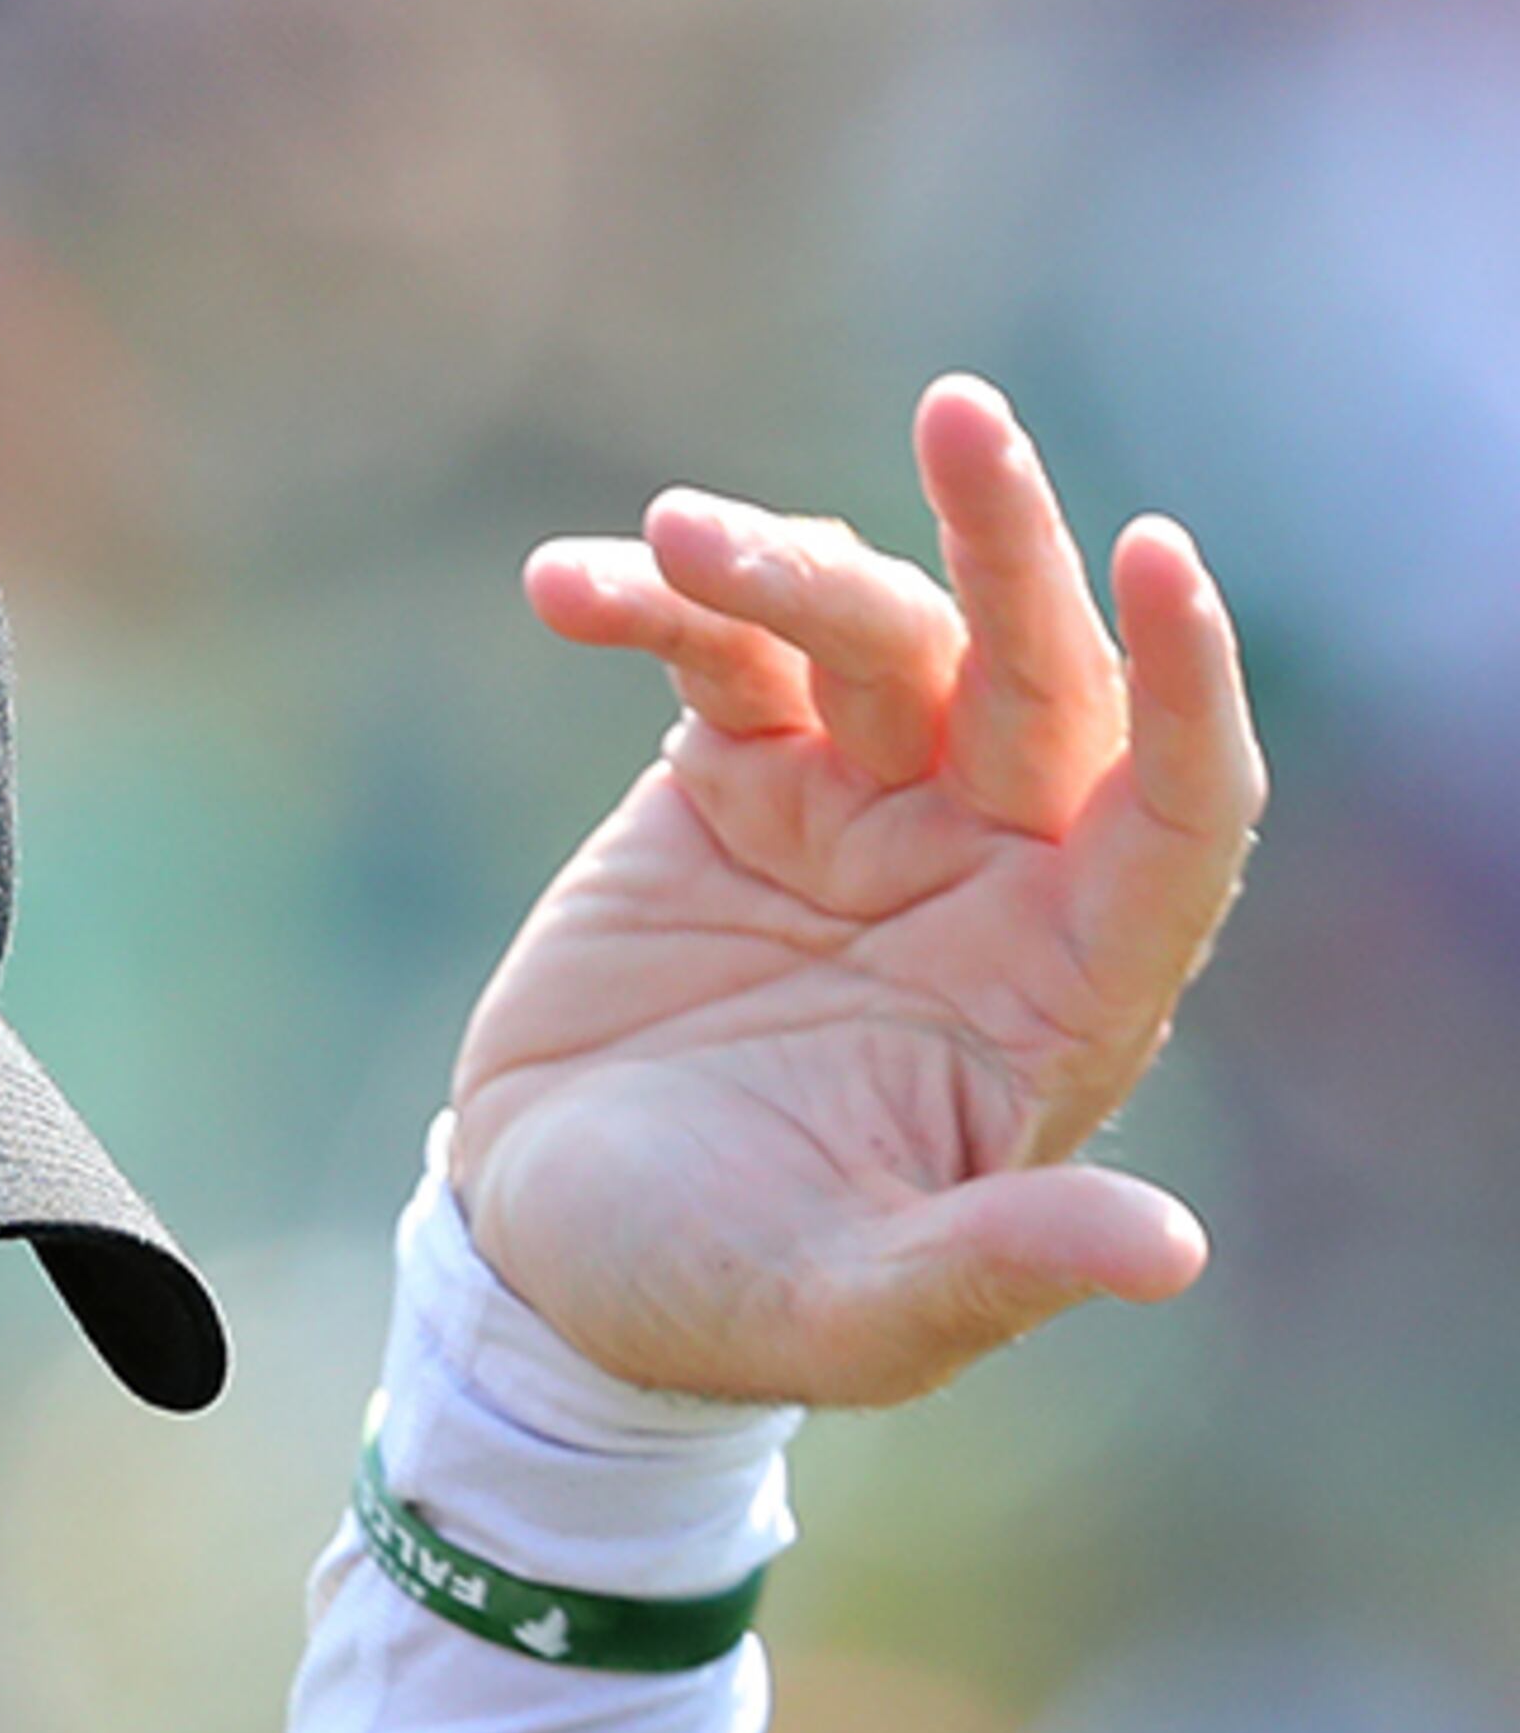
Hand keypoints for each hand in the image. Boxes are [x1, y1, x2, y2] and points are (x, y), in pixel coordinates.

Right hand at [447, 375, 1263, 1407]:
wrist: (543, 1260)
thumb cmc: (720, 1304)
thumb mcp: (857, 1313)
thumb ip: (996, 1268)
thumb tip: (1166, 1256)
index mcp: (1060, 988)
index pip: (1178, 805)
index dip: (1189, 685)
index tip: (1159, 559)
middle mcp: (986, 877)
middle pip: (1036, 671)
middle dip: (1007, 542)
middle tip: (960, 419)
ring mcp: (859, 817)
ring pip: (868, 634)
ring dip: (779, 570)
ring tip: (671, 548)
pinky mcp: (731, 787)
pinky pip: (714, 654)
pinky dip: (646, 606)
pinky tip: (564, 591)